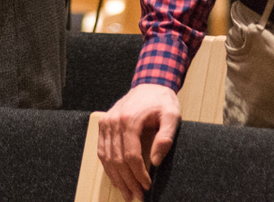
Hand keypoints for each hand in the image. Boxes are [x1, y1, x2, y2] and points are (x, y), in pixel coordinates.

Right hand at [97, 82, 181, 198]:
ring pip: (107, 158)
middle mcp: (113, 122)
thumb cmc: (162, 100)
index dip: (138, 173)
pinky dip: (108, 167)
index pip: (131, 155)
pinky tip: (116, 178)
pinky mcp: (103, 125)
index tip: (147, 185)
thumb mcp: (172, 115)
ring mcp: (106, 123)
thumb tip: (156, 161)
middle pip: (117, 159)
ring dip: (116, 178)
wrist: (150, 83)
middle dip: (127, 181)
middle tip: (137, 196)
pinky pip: (102, 151)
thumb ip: (166, 137)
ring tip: (126, 193)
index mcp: (129, 119)